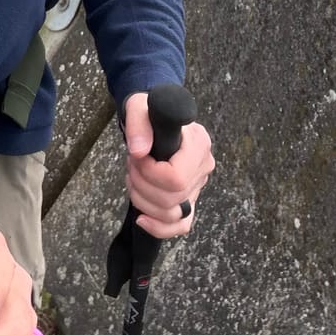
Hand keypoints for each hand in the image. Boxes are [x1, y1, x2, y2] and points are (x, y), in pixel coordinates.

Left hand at [123, 91, 215, 239]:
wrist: (153, 118)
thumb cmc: (148, 111)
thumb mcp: (138, 107)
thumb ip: (138, 124)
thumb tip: (139, 152)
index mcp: (198, 143)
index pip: (176, 177)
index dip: (150, 174)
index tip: (137, 157)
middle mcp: (203, 167)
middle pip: (172, 199)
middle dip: (141, 186)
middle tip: (132, 165)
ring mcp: (197, 186)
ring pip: (172, 214)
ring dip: (143, 201)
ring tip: (134, 177)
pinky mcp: (189, 199)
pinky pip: (180, 225)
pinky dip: (159, 227)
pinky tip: (141, 218)